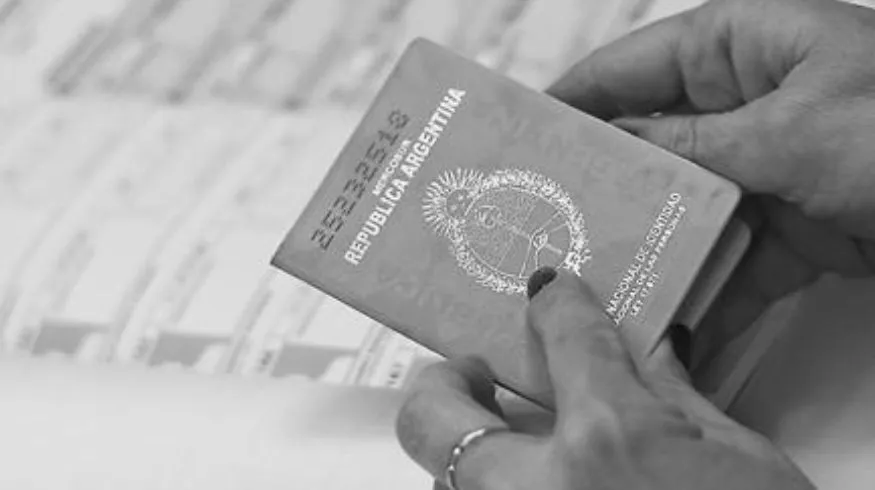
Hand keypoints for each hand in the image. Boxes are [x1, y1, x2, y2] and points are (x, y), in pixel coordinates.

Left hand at [396, 271, 813, 489]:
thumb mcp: (740, 459)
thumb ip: (679, 399)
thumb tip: (657, 352)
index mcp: (612, 438)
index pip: (564, 334)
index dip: (556, 303)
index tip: (550, 294)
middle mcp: (543, 487)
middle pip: (432, 415)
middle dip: (443, 381)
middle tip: (475, 372)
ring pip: (444, 478)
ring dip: (464, 446)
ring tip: (502, 429)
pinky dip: (496, 486)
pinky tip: (540, 476)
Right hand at [547, 0, 874, 362]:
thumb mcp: (790, 130)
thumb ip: (692, 141)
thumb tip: (614, 146)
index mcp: (743, 44)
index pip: (630, 67)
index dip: (572, 102)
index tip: (520, 140)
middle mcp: (746, 102)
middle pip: (648, 144)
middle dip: (602, 189)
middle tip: (543, 224)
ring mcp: (766, 166)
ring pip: (682, 208)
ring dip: (647, 248)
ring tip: (592, 281)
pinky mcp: (790, 225)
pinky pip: (728, 258)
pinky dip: (703, 291)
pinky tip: (670, 321)